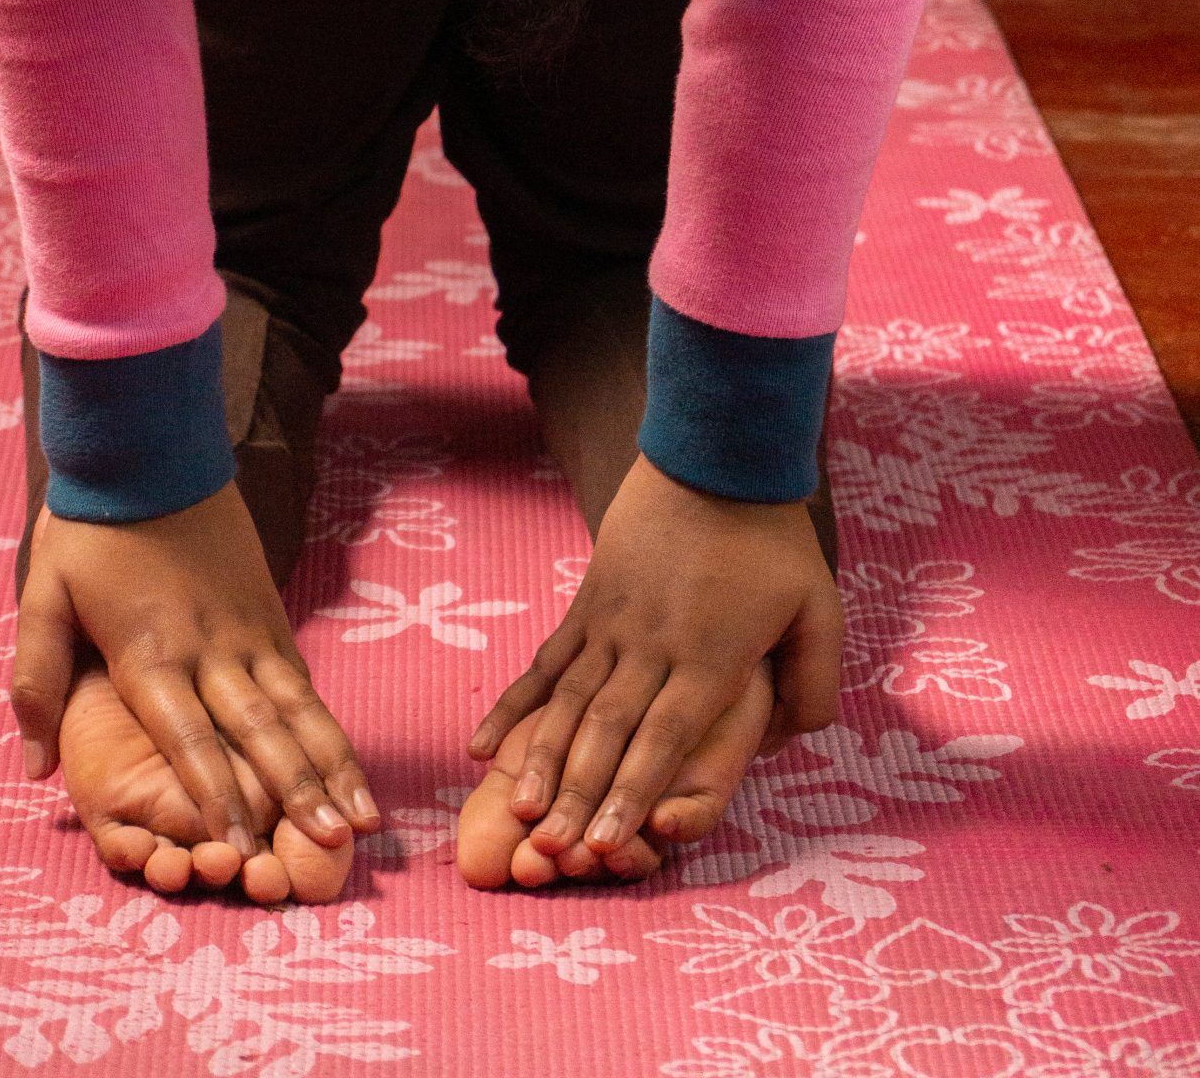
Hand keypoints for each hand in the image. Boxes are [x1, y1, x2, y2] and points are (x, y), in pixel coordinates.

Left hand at [10, 484, 379, 860]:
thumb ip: (35, 681)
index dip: (215, 798)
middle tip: (335, 848)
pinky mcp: (265, 606)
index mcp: (150, 652)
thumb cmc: (89, 525)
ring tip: (363, 816)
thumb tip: (32, 767)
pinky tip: (344, 759)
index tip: (240, 849)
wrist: (148, 442)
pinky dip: (323, 722)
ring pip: (296, 708)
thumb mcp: (42, 597)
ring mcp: (246, 626)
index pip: (188, 740)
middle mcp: (209, 647)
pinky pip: (298, 675)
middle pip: (260, 731)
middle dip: (298, 795)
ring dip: (330, 764)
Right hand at [467, 451, 842, 857]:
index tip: (607, 844)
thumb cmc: (772, 538)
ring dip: (542, 760)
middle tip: (553, 851)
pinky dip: (514, 705)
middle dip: (580, 797)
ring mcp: (611, 620)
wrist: (715, 453)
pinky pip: (545, 661)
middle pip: (607, 731)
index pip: (664, 740)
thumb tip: (785, 742)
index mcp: (708, 657)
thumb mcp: (820, 609)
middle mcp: (652, 645)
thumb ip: (813, 684)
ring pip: (568, 702)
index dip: (633, 795)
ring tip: (520, 810)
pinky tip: (481, 745)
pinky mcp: (588, 599)